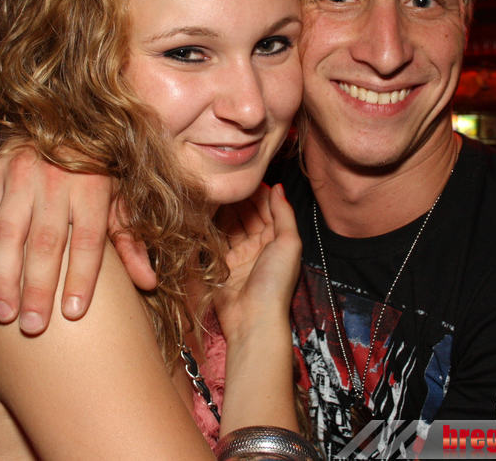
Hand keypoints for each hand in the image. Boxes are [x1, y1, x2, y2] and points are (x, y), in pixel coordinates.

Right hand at [0, 144, 156, 333]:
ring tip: (4, 315)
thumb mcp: (121, 196)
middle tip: (32, 327)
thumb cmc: (99, 166)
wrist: (65, 114)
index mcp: (92, 186)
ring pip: (7, 233)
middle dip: (37, 288)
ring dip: (3, 277)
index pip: (86, 240)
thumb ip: (131, 240)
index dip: (80, 277)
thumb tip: (149, 283)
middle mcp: (55, 180)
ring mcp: (19, 176)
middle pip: (45, 242)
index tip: (72, 313)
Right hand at [214, 183, 300, 342]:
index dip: (258, 193)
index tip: (244, 177)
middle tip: (224, 182)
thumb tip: (278, 187)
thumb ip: (284, 214)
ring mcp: (240, 254)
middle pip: (248, 215)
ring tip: (213, 192)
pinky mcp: (222, 264)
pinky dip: (212, 226)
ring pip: (231, 225)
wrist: (253, 318)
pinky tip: (206, 211)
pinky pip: (217, 240)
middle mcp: (259, 245)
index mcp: (279, 239)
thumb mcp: (289, 243)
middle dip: (238, 198)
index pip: (268, 209)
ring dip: (224, 210)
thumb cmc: (276, 282)